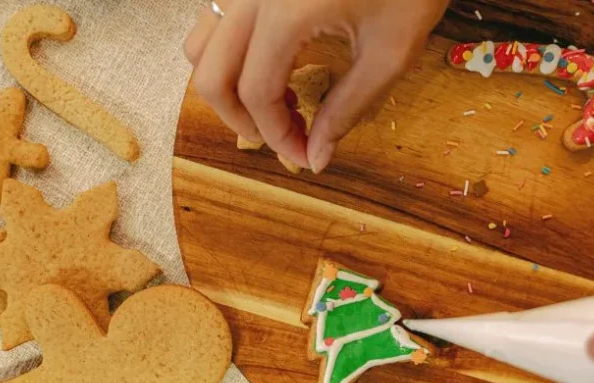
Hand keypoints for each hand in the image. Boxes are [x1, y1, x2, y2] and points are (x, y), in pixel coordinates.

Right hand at [184, 0, 448, 171]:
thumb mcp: (391, 51)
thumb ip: (347, 108)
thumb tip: (315, 157)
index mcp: (286, 13)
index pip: (256, 94)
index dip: (276, 136)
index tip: (304, 157)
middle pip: (210, 76)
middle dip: (240, 120)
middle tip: (279, 136)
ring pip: (202, 46)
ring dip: (227, 86)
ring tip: (275, 99)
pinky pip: (218, 22)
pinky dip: (232, 56)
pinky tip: (275, 64)